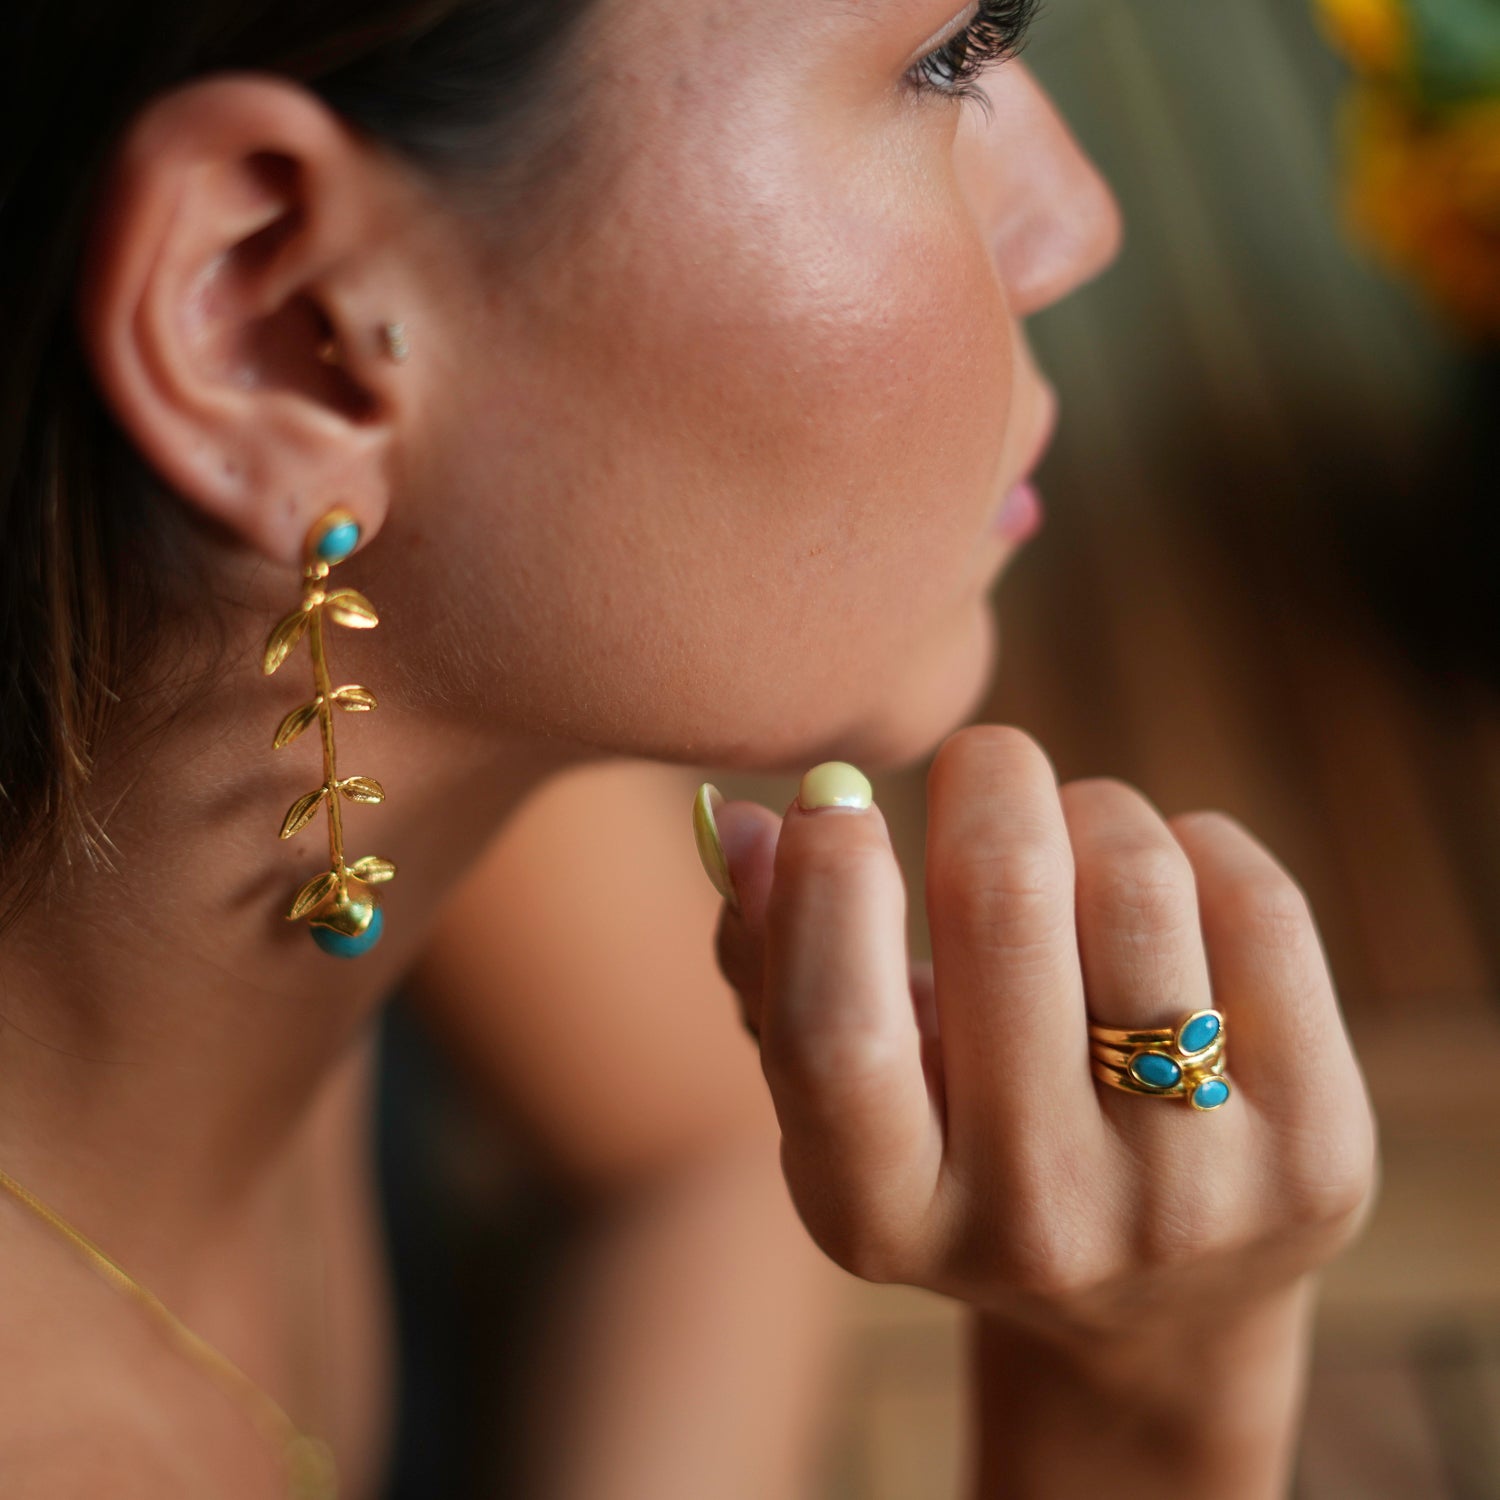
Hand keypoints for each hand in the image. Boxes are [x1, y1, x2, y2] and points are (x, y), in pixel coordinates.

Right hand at [699, 726, 1379, 1354]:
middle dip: (987, 779)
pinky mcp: (1318, 1150)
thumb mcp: (842, 1087)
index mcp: (885, 1214)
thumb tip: (750, 822)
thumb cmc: (956, 1143)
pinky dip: (1197, 846)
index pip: (835, 1034)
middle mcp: (1037, 1218)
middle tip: (983, 769)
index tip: (831, 799)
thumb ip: (770, 956)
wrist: (1155, 1302)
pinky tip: (1171, 892)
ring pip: (1138, 878)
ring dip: (1094, 812)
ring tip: (1077, 845)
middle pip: (1005, 902)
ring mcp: (1190, 1192)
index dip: (825, 882)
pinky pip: (1254, 900)